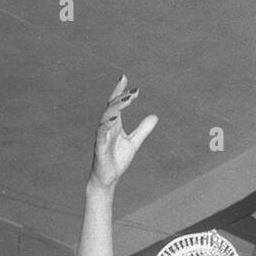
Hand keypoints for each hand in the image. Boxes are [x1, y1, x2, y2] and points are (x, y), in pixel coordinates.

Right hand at [89, 75, 157, 190]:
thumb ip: (143, 129)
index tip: (125, 77)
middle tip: (133, 90)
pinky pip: (101, 134)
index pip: (115, 103)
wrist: (107, 179)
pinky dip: (106, 126)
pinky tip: (114, 119)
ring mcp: (101, 137)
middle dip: (120, 96)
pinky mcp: (99, 148)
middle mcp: (106, 127)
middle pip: (111, 106)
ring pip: (106, 117)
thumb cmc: (116, 160)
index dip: (120, 90)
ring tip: (126, 100)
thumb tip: (155, 116)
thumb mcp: (134, 143)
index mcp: (114, 124)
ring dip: (116, 108)